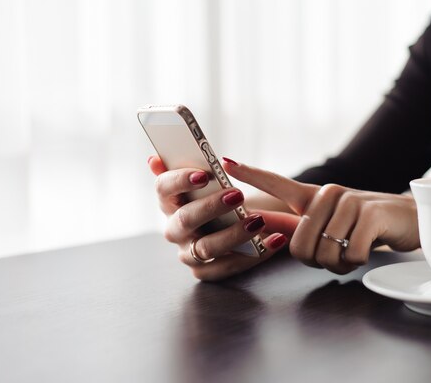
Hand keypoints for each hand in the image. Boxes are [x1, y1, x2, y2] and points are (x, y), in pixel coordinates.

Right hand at [148, 156, 297, 280]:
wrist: (237, 221)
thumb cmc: (216, 195)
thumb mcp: (205, 178)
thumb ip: (187, 167)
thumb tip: (154, 160)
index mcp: (169, 201)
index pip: (163, 189)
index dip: (180, 181)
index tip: (204, 174)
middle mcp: (174, 228)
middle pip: (185, 219)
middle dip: (211, 207)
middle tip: (238, 194)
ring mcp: (188, 252)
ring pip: (206, 248)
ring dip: (234, 234)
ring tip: (259, 221)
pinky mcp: (206, 271)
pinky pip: (228, 266)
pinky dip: (255, 254)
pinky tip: (276, 240)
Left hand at [223, 158, 419, 274]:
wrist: (412, 221)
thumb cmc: (367, 228)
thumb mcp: (332, 225)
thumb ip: (300, 226)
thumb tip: (263, 224)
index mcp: (315, 196)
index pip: (278, 183)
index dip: (252, 174)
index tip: (226, 162)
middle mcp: (329, 193)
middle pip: (299, 246)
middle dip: (317, 262)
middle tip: (338, 255)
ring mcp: (350, 201)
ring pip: (325, 254)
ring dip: (340, 264)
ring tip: (355, 249)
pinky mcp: (370, 214)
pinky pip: (350, 254)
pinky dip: (358, 262)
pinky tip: (370, 247)